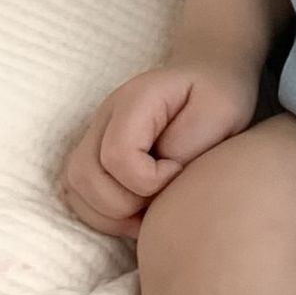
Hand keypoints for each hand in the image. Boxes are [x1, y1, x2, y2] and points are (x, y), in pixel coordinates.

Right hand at [56, 57, 262, 239]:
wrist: (209, 79)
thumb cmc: (218, 95)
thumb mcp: (221, 109)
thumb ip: (187, 143)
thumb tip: (156, 180)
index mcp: (135, 98)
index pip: (117, 154)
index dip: (148, 178)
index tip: (179, 170)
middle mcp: (104, 116)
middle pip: (84, 175)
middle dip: (124, 203)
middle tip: (163, 195)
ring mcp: (93, 136)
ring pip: (75, 189)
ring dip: (110, 214)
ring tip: (150, 211)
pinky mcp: (92, 156)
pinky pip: (79, 197)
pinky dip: (104, 215)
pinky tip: (137, 213)